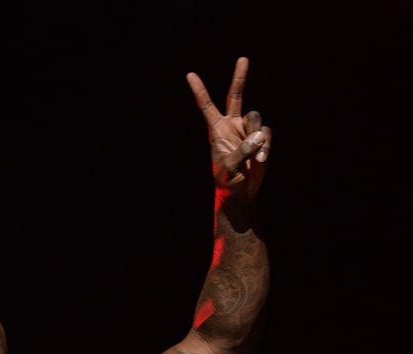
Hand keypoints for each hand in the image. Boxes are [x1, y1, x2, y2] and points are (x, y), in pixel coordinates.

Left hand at [187, 56, 271, 197]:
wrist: (241, 192)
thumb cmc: (227, 181)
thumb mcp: (230, 167)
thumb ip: (242, 151)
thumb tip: (258, 136)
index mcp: (216, 130)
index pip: (206, 106)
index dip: (199, 91)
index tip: (190, 75)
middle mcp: (231, 126)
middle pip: (235, 96)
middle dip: (240, 77)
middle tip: (243, 58)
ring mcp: (246, 130)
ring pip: (256, 118)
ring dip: (257, 136)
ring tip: (255, 156)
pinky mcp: (260, 138)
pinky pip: (266, 133)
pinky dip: (265, 146)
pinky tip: (260, 160)